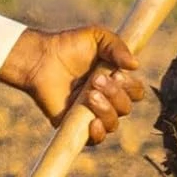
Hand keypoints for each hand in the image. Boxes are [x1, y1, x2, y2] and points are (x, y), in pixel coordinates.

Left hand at [0, 25, 144, 144]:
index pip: (135, 92)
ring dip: (106, 110)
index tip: (116, 73)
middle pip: (125, 108)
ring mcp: (92, 114)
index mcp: (116, 82)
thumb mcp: (97, 37)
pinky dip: (99, 133)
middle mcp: (107, 100)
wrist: (41, 58)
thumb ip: (117, 45)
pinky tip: (93, 121)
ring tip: (89, 94)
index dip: (130, 86)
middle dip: (114, 94)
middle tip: (95, 80)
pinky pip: (95, 140)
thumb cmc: (69, 46)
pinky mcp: (76, 126)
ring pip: (113, 124)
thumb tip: (135, 65)